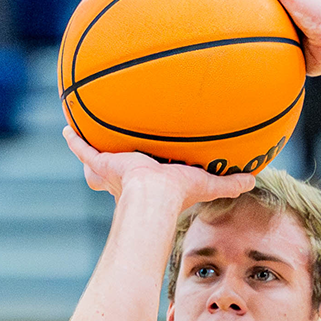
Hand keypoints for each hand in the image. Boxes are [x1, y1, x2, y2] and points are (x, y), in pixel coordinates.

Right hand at [62, 127, 254, 206]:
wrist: (154, 197)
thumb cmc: (178, 194)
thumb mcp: (207, 184)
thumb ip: (228, 184)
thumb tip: (254, 179)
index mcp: (152, 176)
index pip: (151, 167)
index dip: (150, 160)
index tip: (150, 154)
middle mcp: (131, 172)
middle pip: (122, 158)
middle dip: (119, 151)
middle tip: (116, 137)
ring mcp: (114, 167)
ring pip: (100, 152)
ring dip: (94, 140)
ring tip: (84, 123)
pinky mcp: (102, 163)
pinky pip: (84, 150)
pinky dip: (74, 140)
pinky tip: (66, 127)